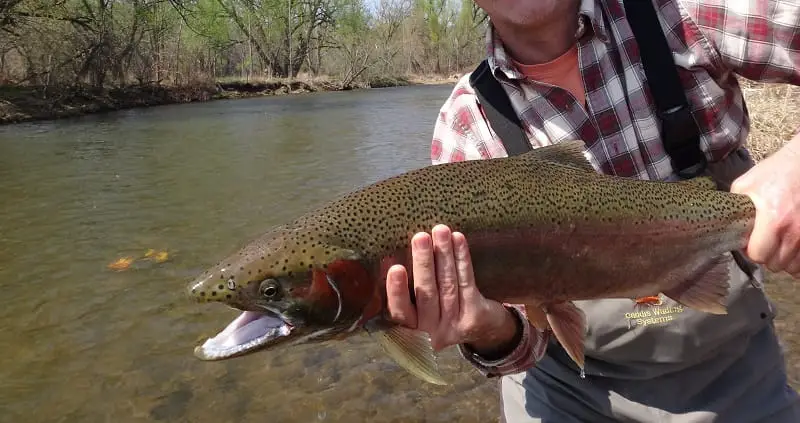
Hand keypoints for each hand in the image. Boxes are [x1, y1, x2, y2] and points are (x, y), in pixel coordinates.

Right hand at [385, 224, 518, 353]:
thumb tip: (391, 256)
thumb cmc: (444, 313)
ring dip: (444, 255)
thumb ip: (409, 293)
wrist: (485, 334)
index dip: (397, 290)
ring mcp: (455, 325)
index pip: (400, 311)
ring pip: (447, 284)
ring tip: (440, 231)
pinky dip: (462, 258)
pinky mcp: (474, 316)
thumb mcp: (423, 312)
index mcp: (413, 329)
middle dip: (424, 263)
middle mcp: (432, 330)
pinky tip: (458, 239)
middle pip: (426, 293)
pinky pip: (466, 282)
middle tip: (420, 238)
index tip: (395, 268)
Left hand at [731, 139, 799, 277]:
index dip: (751, 251)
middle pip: (776, 264)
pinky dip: (798, 258)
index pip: (758, 255)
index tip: (750, 241)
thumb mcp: (746, 185)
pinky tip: (792, 247)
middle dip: (767, 256)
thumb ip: (736, 210)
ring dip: (784, 259)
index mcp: (774, 219)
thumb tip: (729, 229)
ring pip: (793, 267)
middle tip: (765, 242)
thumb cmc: (776, 172)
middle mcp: (794, 231)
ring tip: (779, 243)